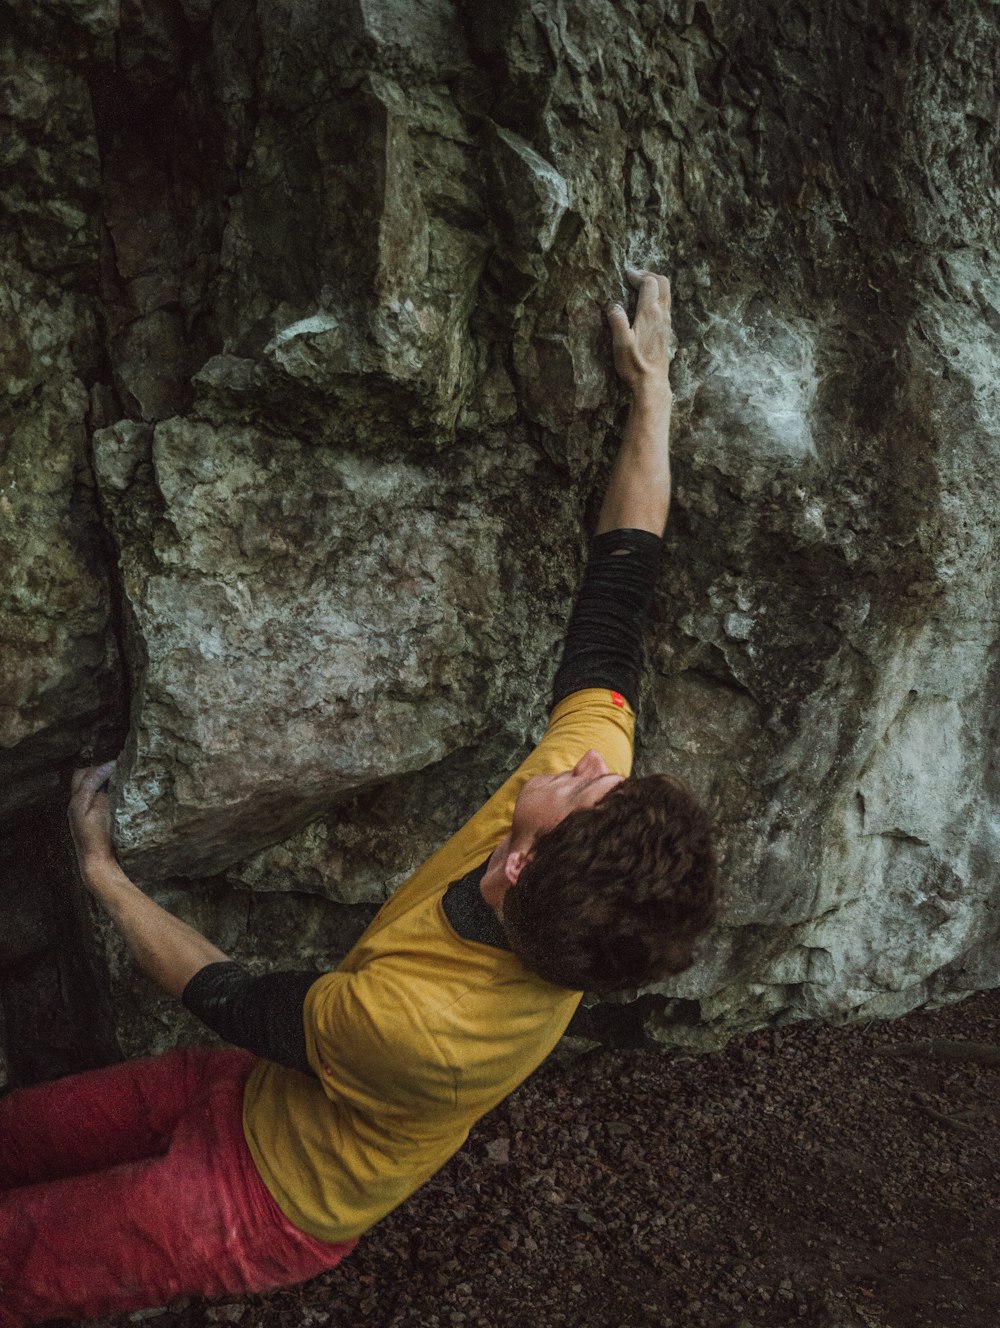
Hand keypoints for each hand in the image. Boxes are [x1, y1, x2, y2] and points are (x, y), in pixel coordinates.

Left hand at [68, 761, 117, 873]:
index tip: (120, 764)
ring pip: (84, 786)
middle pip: (81, 777)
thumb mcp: (103, 812)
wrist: (97, 862)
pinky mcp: (85, 818)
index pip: (88, 775)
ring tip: (115, 779)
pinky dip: (99, 790)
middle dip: (96, 770)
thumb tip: (105, 779)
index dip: (104, 768)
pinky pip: (90, 796)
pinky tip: (112, 794)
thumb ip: (101, 792)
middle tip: (115, 769)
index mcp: (78, 801)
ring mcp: (79, 811)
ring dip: (97, 780)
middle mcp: (75, 804)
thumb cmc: (102, 838)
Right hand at [605, 269, 673, 396]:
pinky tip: (646, 305)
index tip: (627, 274)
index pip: (649, 283)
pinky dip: (657, 296)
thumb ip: (617, 321)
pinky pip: (666, 305)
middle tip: (635, 275)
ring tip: (640, 286)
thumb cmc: (635, 365)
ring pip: (666, 294)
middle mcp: (661, 315)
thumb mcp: (620, 343)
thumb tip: (613, 305)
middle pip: (663, 283)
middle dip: (649, 274)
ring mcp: (666, 323)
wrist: (651, 383)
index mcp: (650, 314)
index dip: (638, 275)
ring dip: (655, 285)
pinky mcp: (666, 331)